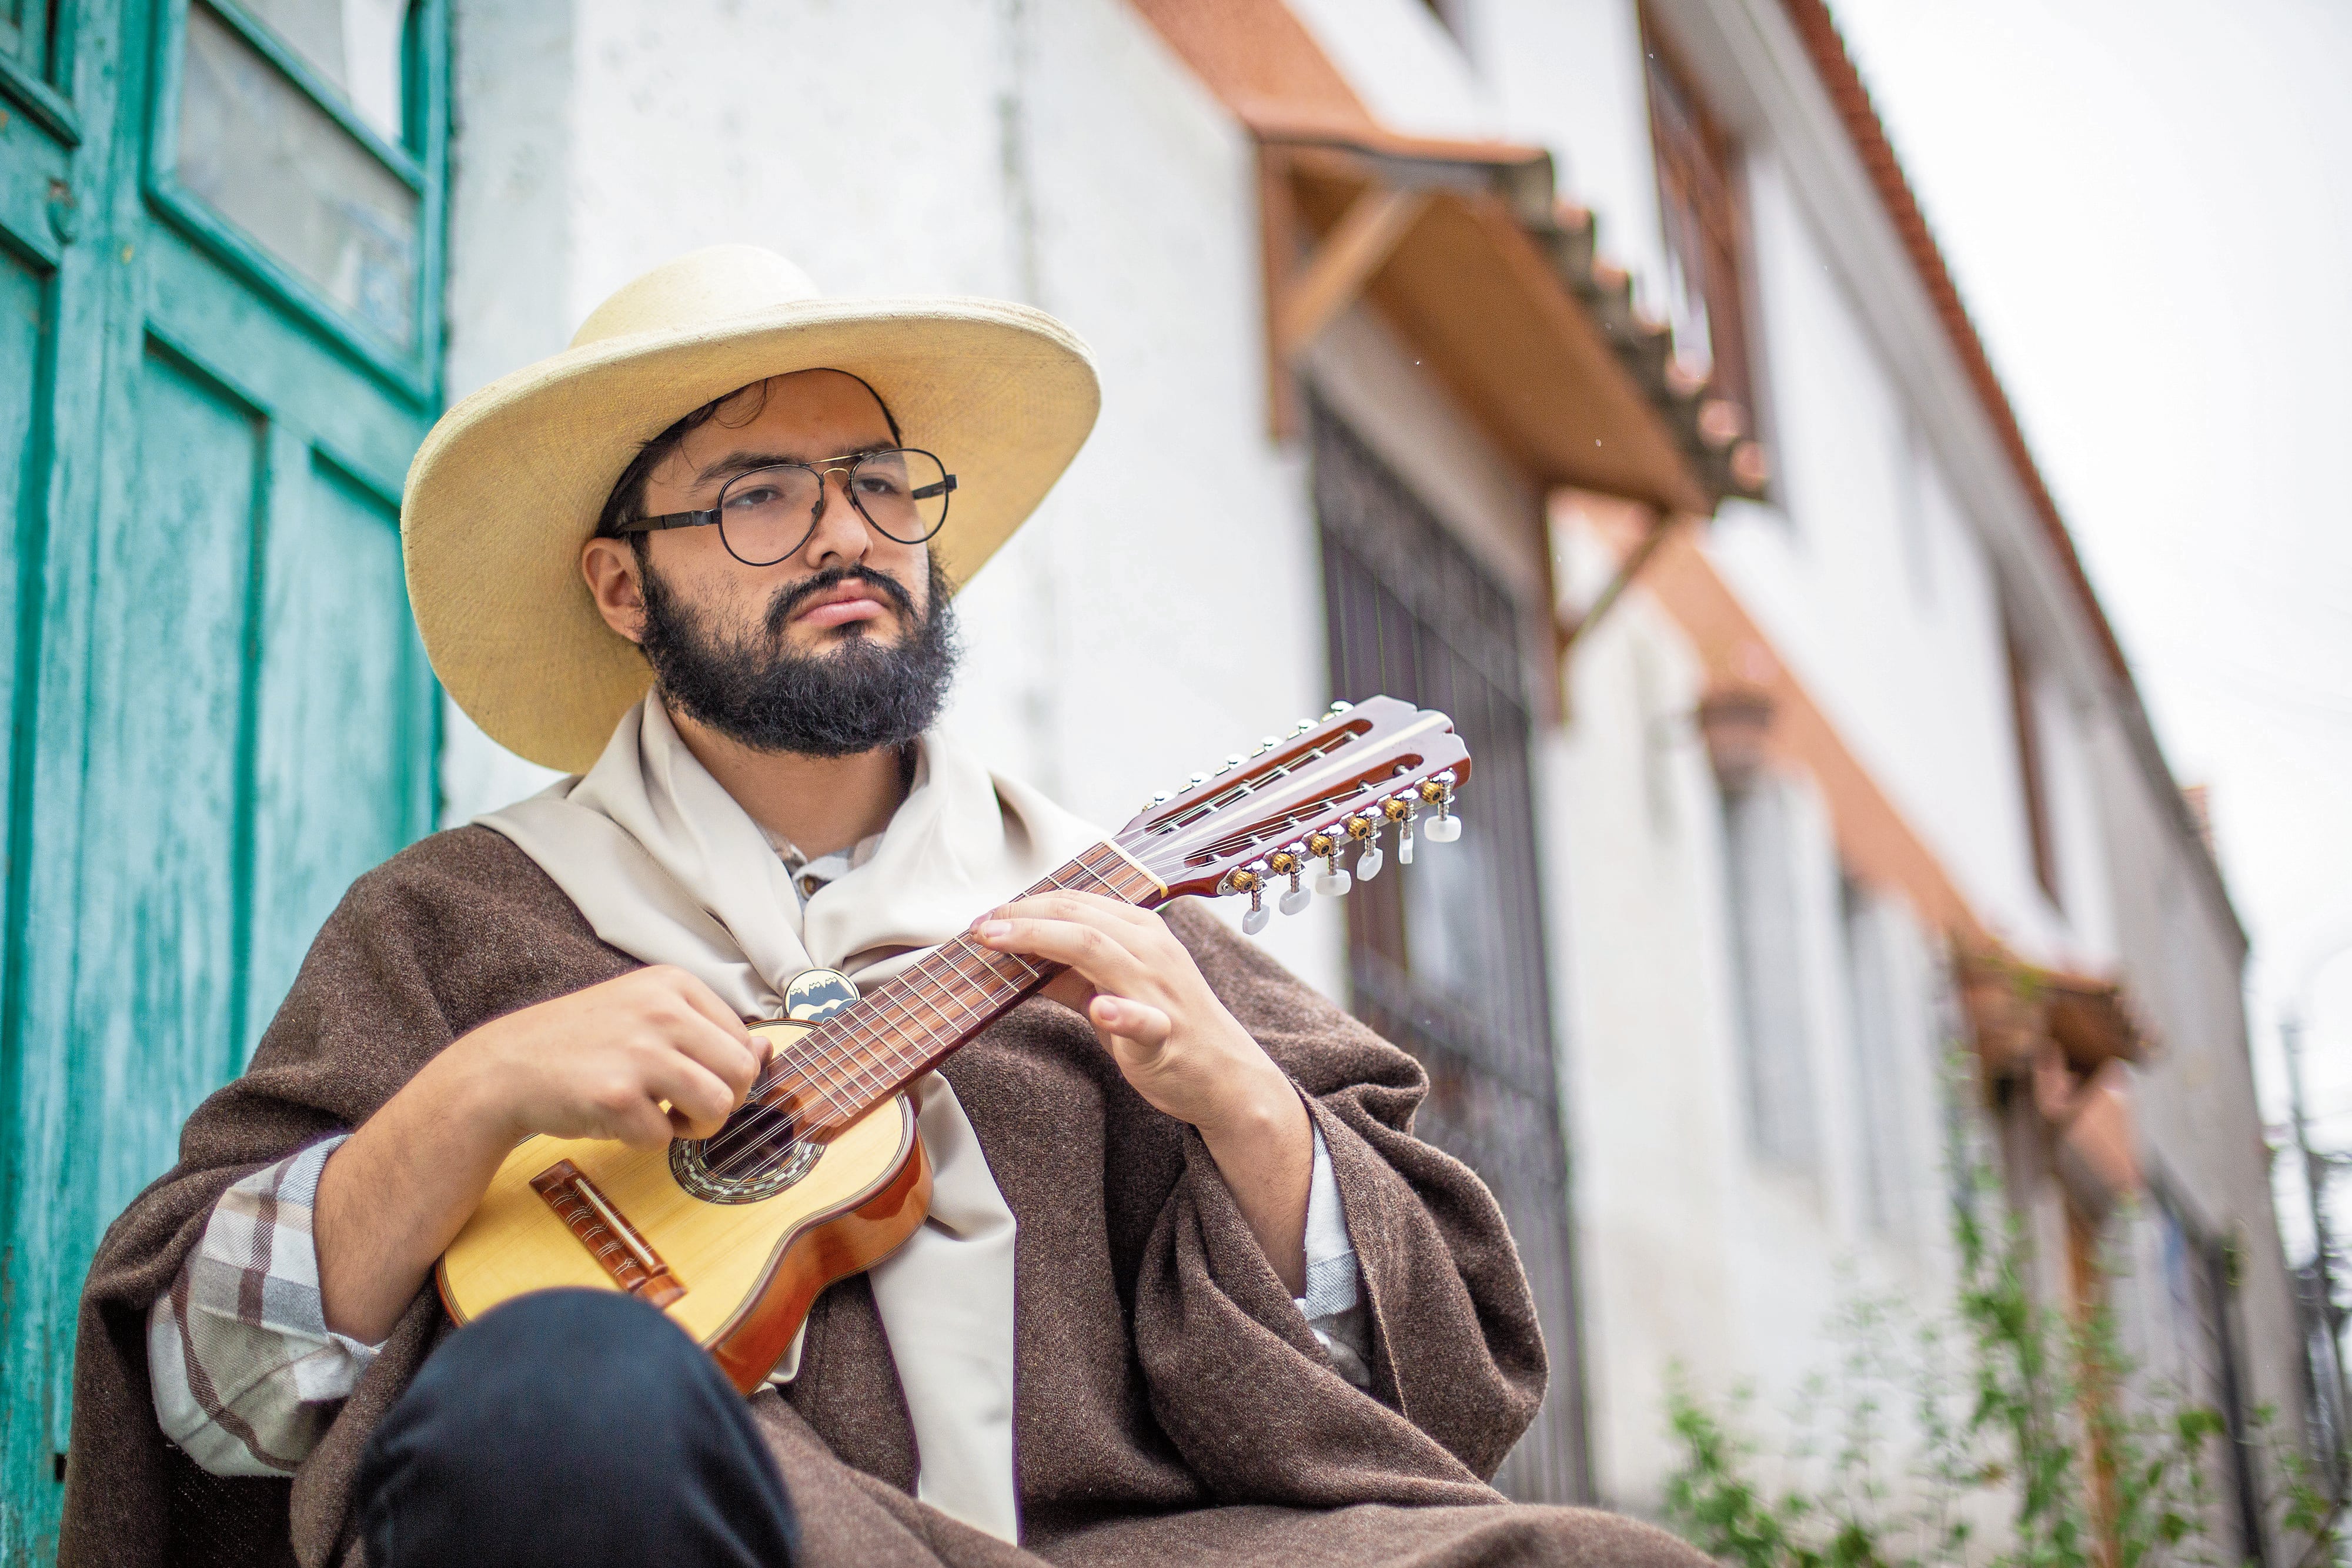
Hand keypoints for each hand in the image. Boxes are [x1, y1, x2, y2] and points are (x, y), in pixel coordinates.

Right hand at [449, 965, 765, 1146]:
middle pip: (742, 1074)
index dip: (726, 1074)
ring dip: (693, 1128)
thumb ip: (706, 1031)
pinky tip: (617, 1120)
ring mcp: (639, 1051)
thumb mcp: (646, 1014)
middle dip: (722, 1104)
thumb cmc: (585, 1044)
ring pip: (719, 1107)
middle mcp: (662, 1009)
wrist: (506, 1066)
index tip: (692, 1078)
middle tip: (685, 1108)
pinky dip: (644, 1141)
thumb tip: (767, 1051)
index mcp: (674, 984)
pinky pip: (663, 1138)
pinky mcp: (615, 1094)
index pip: (744, 1040)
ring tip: (659, 1117)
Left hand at [973, 892, 1285, 1133]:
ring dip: (1044, 940)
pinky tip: (1101, 1010)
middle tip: (981, 926)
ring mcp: (1159, 991)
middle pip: (1080, 917)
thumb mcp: (1115, 990)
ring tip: (1001, 943)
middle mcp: (1151, 951)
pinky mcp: (1165, 1035)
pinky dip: (1121, 1013)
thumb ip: (1070, 975)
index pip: (1077, 902)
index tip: (987, 918)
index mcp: (1140, 932)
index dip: (1026, 905)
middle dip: (1023, 916)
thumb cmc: (1169, 1029)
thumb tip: (1018, 959)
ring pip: (1100, 951)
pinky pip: (1144, 1020)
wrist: (1225, 1077)